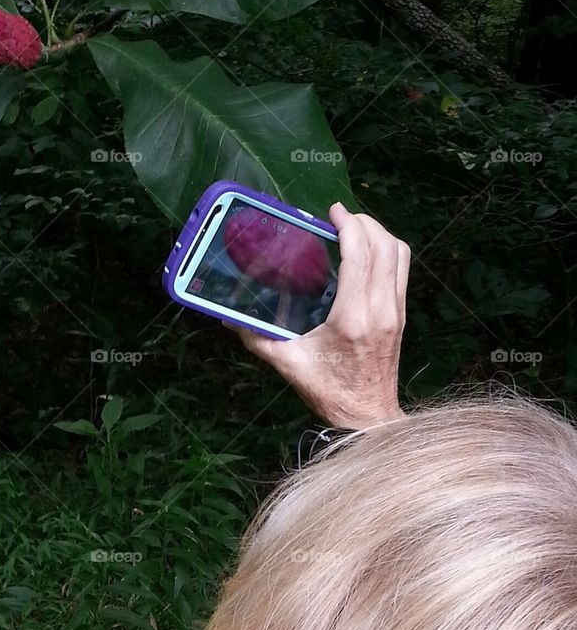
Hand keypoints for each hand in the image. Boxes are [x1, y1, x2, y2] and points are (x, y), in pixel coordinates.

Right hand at [227, 202, 409, 429]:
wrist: (367, 417)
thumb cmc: (330, 393)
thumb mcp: (288, 365)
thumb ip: (256, 338)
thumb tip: (227, 318)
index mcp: (353, 319)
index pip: (360, 256)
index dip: (350, 226)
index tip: (333, 212)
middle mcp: (381, 310)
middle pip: (385, 246)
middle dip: (364, 222)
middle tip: (340, 217)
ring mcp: (396, 312)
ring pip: (399, 254)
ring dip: (379, 233)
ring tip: (354, 228)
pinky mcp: (401, 315)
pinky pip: (401, 269)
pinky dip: (386, 250)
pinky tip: (365, 252)